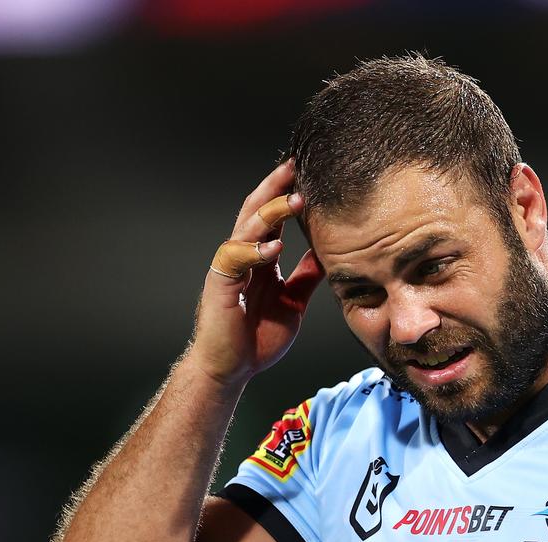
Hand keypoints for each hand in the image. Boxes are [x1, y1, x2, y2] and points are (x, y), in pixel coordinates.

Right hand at [185, 160, 324, 387]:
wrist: (232, 368)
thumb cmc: (257, 336)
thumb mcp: (293, 300)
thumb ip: (306, 276)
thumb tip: (327, 255)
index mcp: (260, 257)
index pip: (273, 216)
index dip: (287, 193)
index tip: (307, 173)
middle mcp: (243, 256)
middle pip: (256, 211)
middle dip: (275, 188)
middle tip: (295, 167)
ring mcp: (230, 268)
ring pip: (246, 229)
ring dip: (270, 213)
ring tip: (294, 200)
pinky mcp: (220, 285)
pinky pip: (234, 260)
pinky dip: (254, 251)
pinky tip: (273, 247)